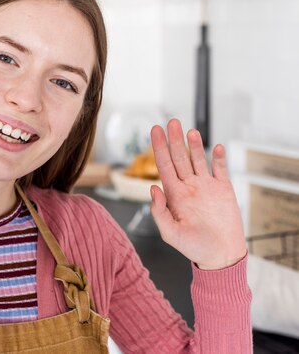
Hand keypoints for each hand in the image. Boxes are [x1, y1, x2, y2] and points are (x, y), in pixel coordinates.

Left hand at [149, 119, 246, 269]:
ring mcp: (206, 187)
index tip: (154, 131)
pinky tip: (215, 147)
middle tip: (170, 122)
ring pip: (198, 159)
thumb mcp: (170, 233)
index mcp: (174, 194)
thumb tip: (153, 189)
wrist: (220, 256)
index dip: (159, 147)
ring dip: (194, 144)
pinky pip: (220, 169)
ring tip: (189, 130)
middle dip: (174, 139)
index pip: (164, 165)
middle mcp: (189, 186)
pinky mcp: (224, 190)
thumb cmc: (194, 247)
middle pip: (179, 157)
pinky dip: (218, 158)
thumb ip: (159, 212)